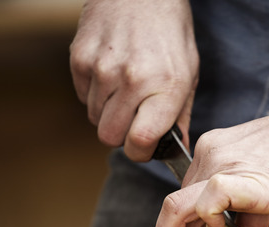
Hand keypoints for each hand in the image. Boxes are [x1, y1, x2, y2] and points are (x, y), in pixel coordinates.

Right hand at [69, 0, 198, 160]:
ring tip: (124, 88)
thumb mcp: (188, 72)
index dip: (141, 152)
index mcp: (165, 87)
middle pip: (110, 136)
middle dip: (121, 135)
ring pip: (94, 118)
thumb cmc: (169, 32)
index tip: (144, 147)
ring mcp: (102, 69)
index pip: (140, 141)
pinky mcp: (80, 58)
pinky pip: (83, 96)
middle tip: (133, 119)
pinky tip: (110, 73)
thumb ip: (180, 114)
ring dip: (108, 112)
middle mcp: (132, 80)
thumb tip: (176, 149)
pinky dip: (95, 93)